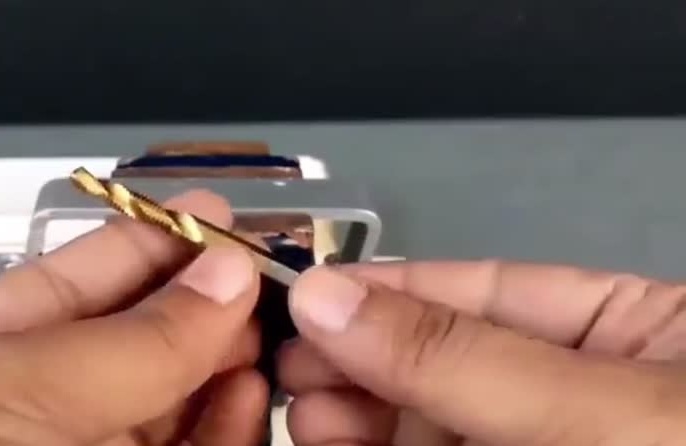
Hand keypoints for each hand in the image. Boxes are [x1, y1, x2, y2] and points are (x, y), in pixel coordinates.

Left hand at [0, 190, 268, 445]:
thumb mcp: (16, 391)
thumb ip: (128, 340)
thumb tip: (223, 273)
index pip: (78, 281)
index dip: (150, 242)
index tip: (216, 216)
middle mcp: (35, 411)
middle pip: (136, 339)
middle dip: (201, 300)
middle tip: (259, 273)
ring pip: (173, 401)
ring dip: (224, 361)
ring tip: (262, 330)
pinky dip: (225, 428)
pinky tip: (247, 395)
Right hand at [279, 260, 685, 444]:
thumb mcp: (598, 412)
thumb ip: (461, 358)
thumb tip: (327, 297)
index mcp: (631, 332)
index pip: (490, 291)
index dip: (394, 289)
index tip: (309, 297)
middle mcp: (585, 393)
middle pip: (453, 359)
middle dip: (369, 359)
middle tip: (295, 368)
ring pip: (438, 426)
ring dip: (366, 418)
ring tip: (307, 416)